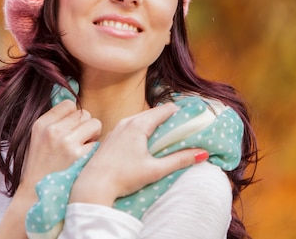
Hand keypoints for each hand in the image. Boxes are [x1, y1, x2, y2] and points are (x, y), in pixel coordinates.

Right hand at [0, 100, 100, 238]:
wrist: (35, 195)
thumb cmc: (40, 165)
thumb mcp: (38, 138)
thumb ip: (55, 121)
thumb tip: (76, 107)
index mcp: (42, 124)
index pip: (69, 104)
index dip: (73, 116)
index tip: (70, 128)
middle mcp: (53, 130)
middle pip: (84, 113)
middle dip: (84, 125)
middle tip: (77, 141)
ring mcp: (67, 143)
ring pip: (94, 123)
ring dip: (92, 135)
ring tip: (81, 148)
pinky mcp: (80, 156)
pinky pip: (97, 142)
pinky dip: (93, 150)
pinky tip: (83, 159)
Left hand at [69, 102, 207, 206]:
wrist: (93, 185)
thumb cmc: (124, 177)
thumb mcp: (155, 170)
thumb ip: (179, 160)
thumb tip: (202, 154)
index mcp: (138, 125)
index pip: (163, 110)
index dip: (177, 112)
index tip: (189, 117)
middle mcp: (126, 122)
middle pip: (152, 113)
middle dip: (166, 117)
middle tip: (180, 126)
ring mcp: (116, 129)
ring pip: (139, 119)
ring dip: (153, 123)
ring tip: (165, 133)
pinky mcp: (110, 137)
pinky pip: (129, 126)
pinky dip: (141, 129)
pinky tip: (144, 141)